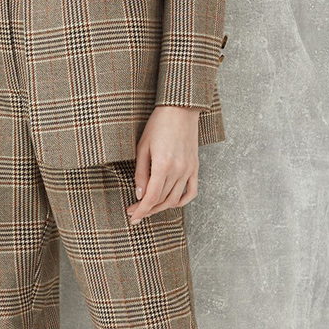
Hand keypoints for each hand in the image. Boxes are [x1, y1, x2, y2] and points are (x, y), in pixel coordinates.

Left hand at [128, 106, 200, 223]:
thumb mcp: (142, 147)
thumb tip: (139, 194)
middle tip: (135, 213)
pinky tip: (171, 203)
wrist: (180, 110)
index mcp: (163, 165)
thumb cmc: (158, 125)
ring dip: (161, 208)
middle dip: (147, 210)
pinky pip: (191, 192)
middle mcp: (178, 170)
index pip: (151, 197)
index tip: (133, 218)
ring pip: (175, 199)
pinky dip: (181, 201)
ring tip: (149, 209)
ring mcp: (189, 170)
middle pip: (162, 200)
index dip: (141, 210)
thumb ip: (140, 173)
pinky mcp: (195, 167)